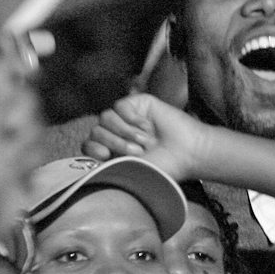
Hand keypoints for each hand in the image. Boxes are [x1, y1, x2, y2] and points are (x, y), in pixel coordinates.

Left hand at [0, 56, 42, 232]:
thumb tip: (1, 72)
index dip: (6, 65)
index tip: (29, 64)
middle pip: (18, 96)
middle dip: (21, 116)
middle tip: (8, 134)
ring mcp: (6, 139)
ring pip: (34, 121)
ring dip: (25, 143)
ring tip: (10, 163)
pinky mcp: (22, 156)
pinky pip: (39, 144)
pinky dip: (31, 159)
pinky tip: (18, 173)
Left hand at [82, 92, 207, 178]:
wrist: (187, 153)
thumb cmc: (163, 167)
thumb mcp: (129, 170)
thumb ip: (106, 164)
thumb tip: (89, 155)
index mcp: (113, 151)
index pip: (88, 144)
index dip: (92, 149)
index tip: (105, 157)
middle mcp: (118, 133)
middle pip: (95, 131)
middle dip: (115, 144)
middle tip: (138, 152)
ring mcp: (127, 117)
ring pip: (105, 118)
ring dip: (125, 132)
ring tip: (145, 141)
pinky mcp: (138, 103)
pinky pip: (120, 106)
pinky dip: (132, 119)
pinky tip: (148, 127)